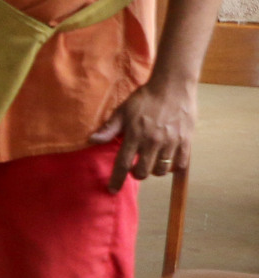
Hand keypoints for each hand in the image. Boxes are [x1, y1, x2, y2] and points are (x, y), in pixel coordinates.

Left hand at [92, 74, 197, 189]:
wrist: (173, 87)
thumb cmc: (145, 98)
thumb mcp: (122, 111)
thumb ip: (109, 128)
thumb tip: (92, 141)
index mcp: (135, 135)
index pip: (123, 164)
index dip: (117, 179)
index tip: (112, 190)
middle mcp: (153, 142)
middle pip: (143, 172)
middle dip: (137, 174)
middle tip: (135, 168)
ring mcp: (171, 143)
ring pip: (161, 171)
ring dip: (154, 170)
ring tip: (152, 161)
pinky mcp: (186, 141)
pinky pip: (181, 164)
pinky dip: (173, 167)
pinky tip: (168, 160)